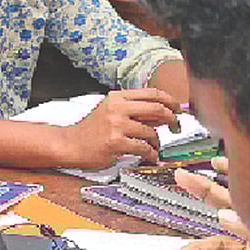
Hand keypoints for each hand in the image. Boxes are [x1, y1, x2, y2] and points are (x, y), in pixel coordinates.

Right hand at [62, 88, 180, 167]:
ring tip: (154, 147)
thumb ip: (136, 112)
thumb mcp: (112, 113)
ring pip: (151, 131)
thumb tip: (164, 114)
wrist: (71, 144)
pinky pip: (143, 148)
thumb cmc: (91, 130)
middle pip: (157, 108)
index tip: (178, 109)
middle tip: (175, 127)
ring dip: (158, 141)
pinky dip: (151, 154)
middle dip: (172, 118)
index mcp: (117, 97)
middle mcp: (117, 108)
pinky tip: (149, 156)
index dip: (170, 101)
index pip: (152, 93)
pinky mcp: (115, 143)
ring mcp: (116, 125)